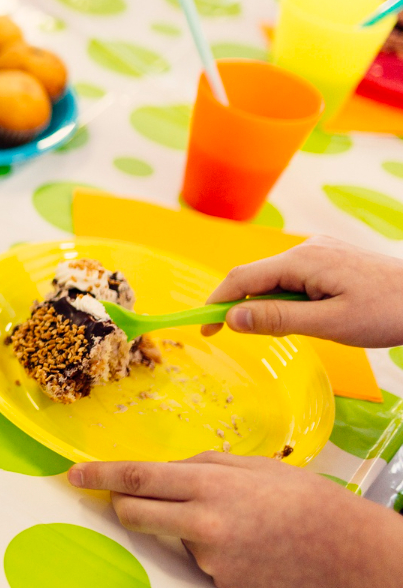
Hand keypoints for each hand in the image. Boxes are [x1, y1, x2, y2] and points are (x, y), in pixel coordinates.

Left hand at [69, 452, 388, 587]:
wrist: (346, 550)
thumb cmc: (300, 498)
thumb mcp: (247, 466)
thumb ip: (198, 466)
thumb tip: (158, 470)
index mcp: (206, 484)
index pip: (136, 478)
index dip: (99, 476)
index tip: (72, 476)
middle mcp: (200, 522)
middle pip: (132, 513)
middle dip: (122, 505)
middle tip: (128, 498)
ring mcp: (208, 557)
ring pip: (168, 536)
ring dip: (182, 527)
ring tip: (234, 524)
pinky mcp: (219, 581)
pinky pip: (197, 560)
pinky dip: (210, 550)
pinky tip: (245, 546)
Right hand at [200, 235, 402, 346]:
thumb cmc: (388, 312)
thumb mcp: (330, 324)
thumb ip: (278, 320)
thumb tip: (232, 319)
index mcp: (302, 260)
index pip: (242, 279)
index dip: (217, 304)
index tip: (203, 330)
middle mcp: (306, 248)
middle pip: (257, 278)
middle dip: (247, 307)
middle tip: (257, 339)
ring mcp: (320, 251)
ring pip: (276, 280)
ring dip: (273, 306)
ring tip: (304, 329)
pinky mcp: (331, 259)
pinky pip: (295, 278)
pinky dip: (290, 299)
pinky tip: (312, 316)